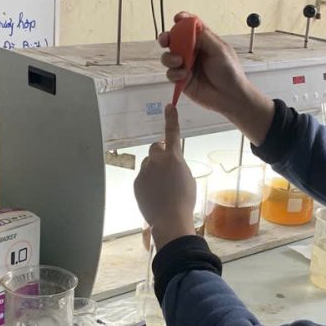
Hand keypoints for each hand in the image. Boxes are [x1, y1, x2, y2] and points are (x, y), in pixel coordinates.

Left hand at [134, 105, 196, 250]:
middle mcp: (157, 161)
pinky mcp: (137, 182)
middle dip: (160, 153)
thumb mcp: (187, 178)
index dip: (171, 119)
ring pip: (149, 164)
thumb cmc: (184, 200)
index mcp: (174, 158)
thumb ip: (178, 166)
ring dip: (154, 170)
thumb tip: (170, 164)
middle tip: (167, 166)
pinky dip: (148, 183)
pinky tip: (156, 195)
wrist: (170, 219)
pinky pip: (143, 177)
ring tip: (163, 188)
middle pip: (156, 148)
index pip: (172, 133)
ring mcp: (145, 171)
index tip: (169, 106)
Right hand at [160, 12, 274, 144]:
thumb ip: (204, 37)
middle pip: (174, 40)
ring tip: (180, 62)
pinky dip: (174, 73)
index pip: (190, 27)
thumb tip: (190, 26)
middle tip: (165, 40)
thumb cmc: (230, 72)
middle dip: (166, 38)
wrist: (230, 96)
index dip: (182, 20)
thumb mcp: (220, 50)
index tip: (177, 19)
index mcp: (204, 41)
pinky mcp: (182, 80)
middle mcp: (193, 52)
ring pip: (168, 56)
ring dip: (170, 57)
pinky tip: (184, 75)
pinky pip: (170, 73)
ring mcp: (186, 66)